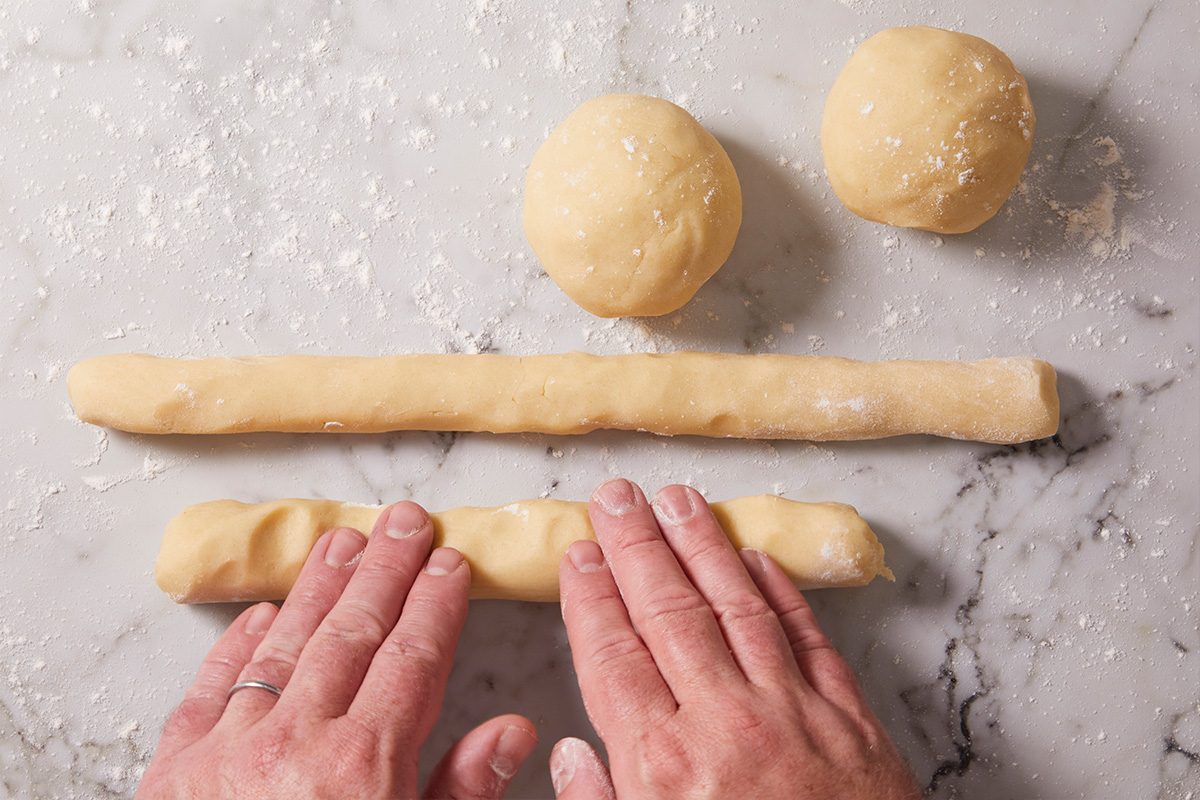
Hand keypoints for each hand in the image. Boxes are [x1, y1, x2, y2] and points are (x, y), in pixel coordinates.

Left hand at [138, 502, 536, 799]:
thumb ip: (462, 792)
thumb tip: (511, 730)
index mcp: (364, 764)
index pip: (413, 657)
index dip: (436, 602)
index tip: (451, 561)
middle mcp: (298, 739)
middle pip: (354, 632)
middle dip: (386, 569)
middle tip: (406, 520)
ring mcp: (231, 747)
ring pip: (286, 644)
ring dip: (320, 586)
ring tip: (345, 540)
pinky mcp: (175, 766)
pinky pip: (211, 688)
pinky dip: (237, 645)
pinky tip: (260, 612)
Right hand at [551, 479, 918, 798]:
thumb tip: (573, 754)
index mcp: (662, 767)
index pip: (614, 654)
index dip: (592, 595)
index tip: (579, 551)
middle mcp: (723, 723)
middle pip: (668, 612)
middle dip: (636, 545)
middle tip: (617, 494)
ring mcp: (792, 712)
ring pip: (736, 606)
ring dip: (702, 545)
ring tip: (677, 499)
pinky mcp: (848, 718)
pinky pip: (807, 637)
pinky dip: (779, 591)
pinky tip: (755, 557)